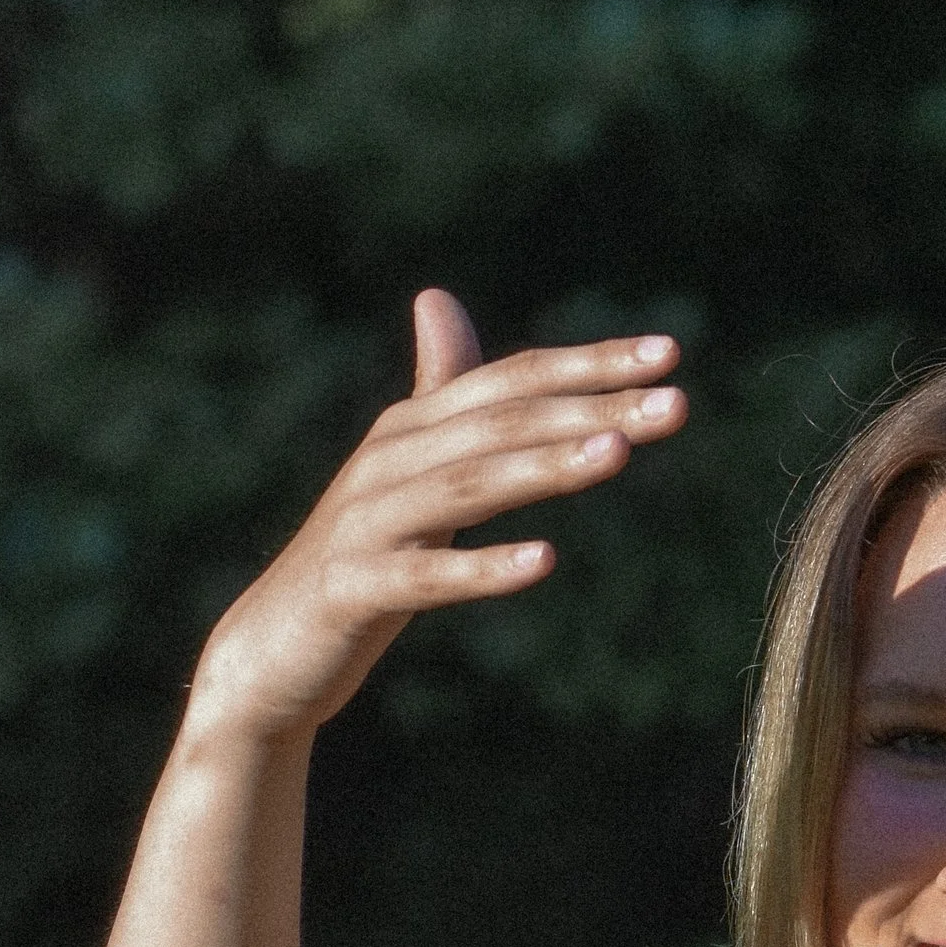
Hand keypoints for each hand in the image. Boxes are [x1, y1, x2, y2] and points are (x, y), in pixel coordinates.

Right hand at [186, 290, 684, 741]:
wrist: (271, 648)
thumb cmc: (357, 556)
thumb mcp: (405, 470)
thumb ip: (438, 396)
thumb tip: (437, 298)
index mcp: (413, 427)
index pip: (513, 380)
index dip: (588, 364)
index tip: (668, 353)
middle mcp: (389, 459)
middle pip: (501, 423)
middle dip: (591, 410)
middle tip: (674, 405)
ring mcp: (366, 523)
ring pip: (466, 486)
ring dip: (543, 469)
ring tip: (616, 456)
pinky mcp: (350, 588)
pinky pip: (423, 576)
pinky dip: (482, 568)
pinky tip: (544, 562)